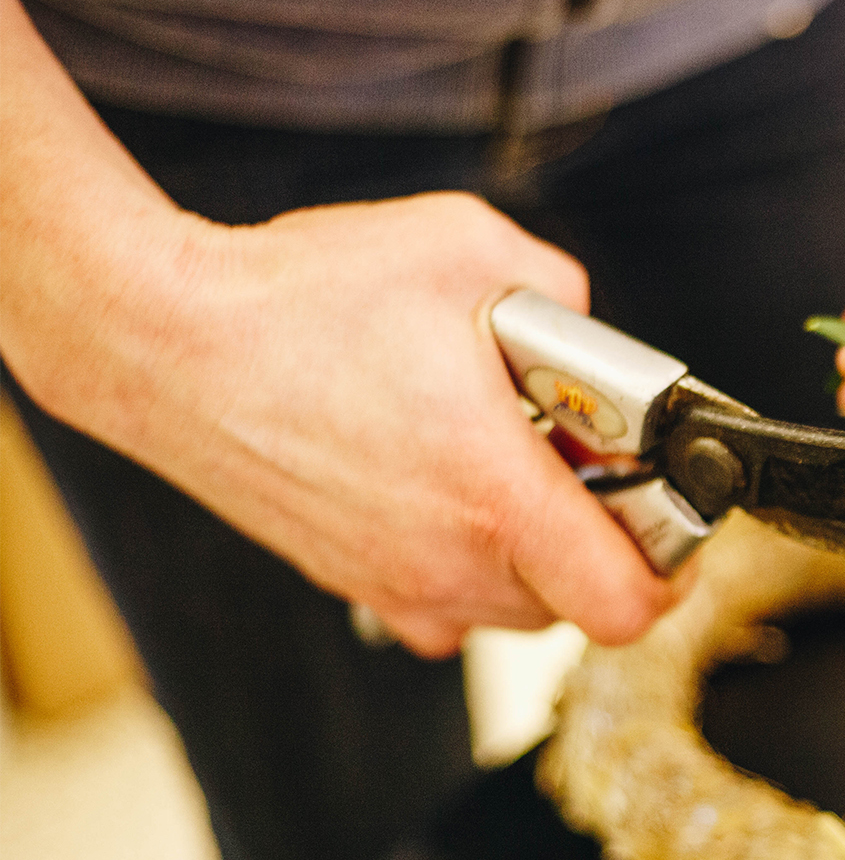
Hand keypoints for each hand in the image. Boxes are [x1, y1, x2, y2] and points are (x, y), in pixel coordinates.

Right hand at [17, 192, 673, 657]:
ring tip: (511, 473)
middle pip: (576, 608)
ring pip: (510, 611)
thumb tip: (592, 328)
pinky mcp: (347, 580)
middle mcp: (448, 560)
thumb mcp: (467, 248)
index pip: (625, 603)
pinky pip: (440, 606)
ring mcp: (393, 582)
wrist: (158, 336)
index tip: (671, 517)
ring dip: (534, 558)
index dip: (670, 572)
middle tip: (590, 473)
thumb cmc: (300, 296)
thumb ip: (564, 292)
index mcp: (496, 495)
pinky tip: (447, 498)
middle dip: (603, 545)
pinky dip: (465, 568)